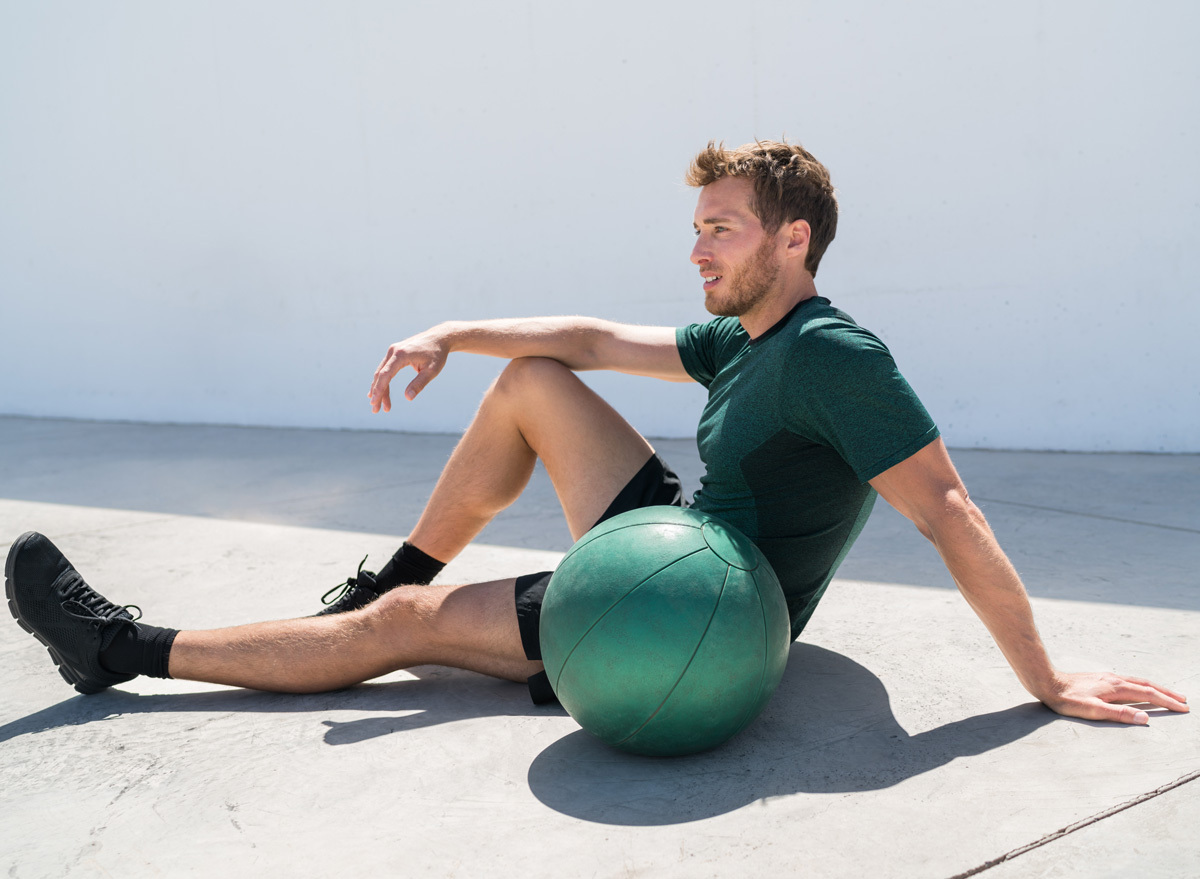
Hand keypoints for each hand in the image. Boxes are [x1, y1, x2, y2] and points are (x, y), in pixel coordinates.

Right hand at [367, 328, 449, 412]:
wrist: (439, 338)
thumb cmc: (437, 354)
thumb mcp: (432, 371)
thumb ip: (419, 383)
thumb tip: (408, 397)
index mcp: (401, 355)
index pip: (385, 375)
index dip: (379, 390)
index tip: (375, 402)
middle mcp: (393, 351)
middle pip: (380, 375)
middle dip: (377, 393)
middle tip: (376, 410)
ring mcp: (393, 351)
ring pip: (381, 373)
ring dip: (380, 389)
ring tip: (380, 406)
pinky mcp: (394, 353)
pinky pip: (385, 369)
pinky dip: (382, 381)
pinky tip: (380, 392)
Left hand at [1039, 671, 1187, 724]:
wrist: (1047, 682)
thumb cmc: (1067, 700)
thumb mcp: (1092, 711)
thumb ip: (1119, 715)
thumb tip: (1145, 719)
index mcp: (1116, 688)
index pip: (1149, 695)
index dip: (1167, 702)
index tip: (1183, 708)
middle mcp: (1115, 679)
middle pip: (1147, 685)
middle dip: (1166, 693)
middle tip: (1183, 700)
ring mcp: (1108, 677)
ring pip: (1138, 681)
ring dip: (1155, 688)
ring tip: (1167, 694)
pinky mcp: (1100, 678)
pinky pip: (1128, 680)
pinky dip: (1141, 685)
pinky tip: (1138, 689)